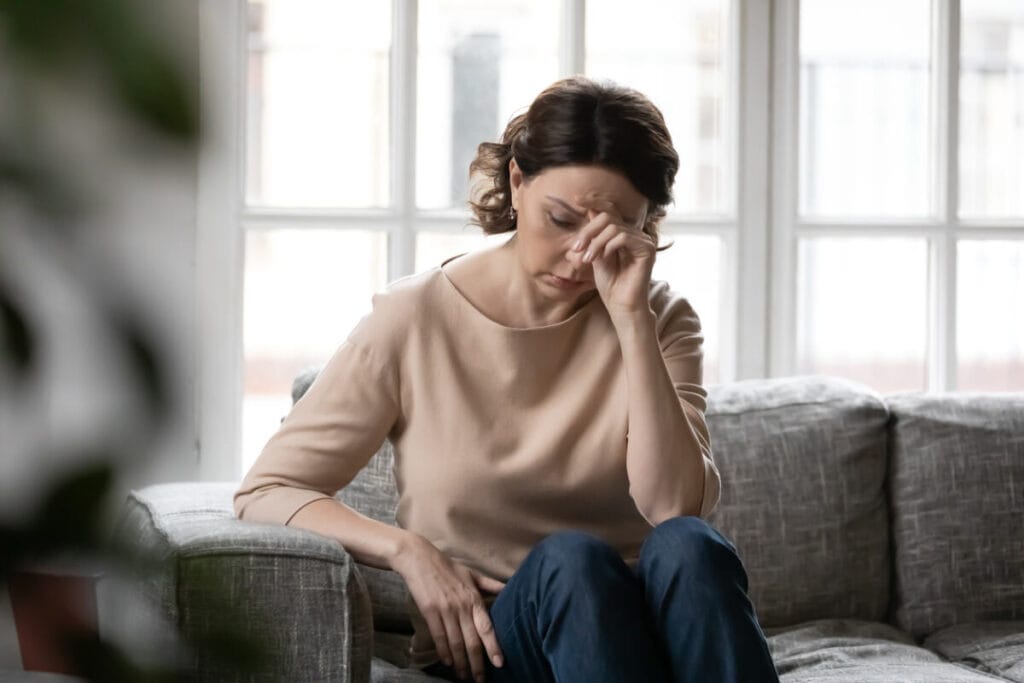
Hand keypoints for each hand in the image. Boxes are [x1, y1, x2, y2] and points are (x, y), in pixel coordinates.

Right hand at [392, 534, 505, 682]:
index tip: (499, 664)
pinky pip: (439, 637)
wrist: (419, 557)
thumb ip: (490, 584)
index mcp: (474, 598)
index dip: (493, 647)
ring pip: (456, 643)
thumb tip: (510, 587)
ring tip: (464, 676)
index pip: (487, 628)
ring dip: (460, 663)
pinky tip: (448, 662)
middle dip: (477, 664)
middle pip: (472, 641)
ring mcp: (445, 610)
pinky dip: (444, 652)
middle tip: (480, 680)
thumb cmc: (447, 566)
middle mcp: (462, 606)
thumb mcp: (471, 573)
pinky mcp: (429, 611)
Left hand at [566, 197, 655, 317]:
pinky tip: (600, 259)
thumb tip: (588, 211)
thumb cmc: (609, 284)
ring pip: (614, 226)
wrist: (620, 305)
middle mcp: (635, 233)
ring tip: (587, 259)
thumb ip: (594, 235)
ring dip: (595, 242)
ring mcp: (643, 240)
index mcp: (623, 233)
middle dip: (588, 230)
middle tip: (576, 248)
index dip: (593, 202)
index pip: (609, 210)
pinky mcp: (647, 249)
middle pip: (608, 216)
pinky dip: (607, 246)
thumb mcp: (595, 254)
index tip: (575, 199)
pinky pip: (623, 236)